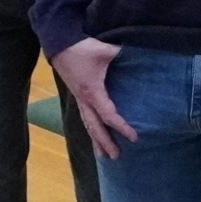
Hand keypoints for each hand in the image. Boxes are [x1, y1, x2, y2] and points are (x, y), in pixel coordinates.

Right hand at [51, 38, 136, 158]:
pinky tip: (95, 133)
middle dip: (105, 143)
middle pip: (95, 127)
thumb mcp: (105, 51)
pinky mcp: (77, 94)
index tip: (134, 137)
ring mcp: (79, 98)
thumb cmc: (82, 49)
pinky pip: (85, 117)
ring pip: (87, 124)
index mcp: (92, 92)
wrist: (59, 44)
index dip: (121, 127)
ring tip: (103, 155)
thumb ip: (124, 54)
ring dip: (95, 140)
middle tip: (116, 157)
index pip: (108, 116)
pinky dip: (91, 129)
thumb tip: (141, 55)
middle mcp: (84, 100)